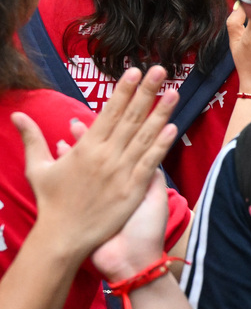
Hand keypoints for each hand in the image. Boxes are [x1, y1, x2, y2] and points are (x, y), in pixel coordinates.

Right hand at [12, 66, 177, 263]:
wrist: (63, 239)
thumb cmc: (51, 203)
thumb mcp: (38, 168)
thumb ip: (34, 139)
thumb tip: (18, 115)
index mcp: (86, 148)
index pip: (109, 112)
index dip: (123, 91)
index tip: (135, 72)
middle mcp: (106, 156)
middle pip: (130, 118)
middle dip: (146, 92)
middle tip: (161, 69)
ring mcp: (121, 172)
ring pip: (145, 137)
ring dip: (160, 113)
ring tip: (174, 92)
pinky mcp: (133, 189)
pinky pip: (149, 163)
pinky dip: (161, 145)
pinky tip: (172, 128)